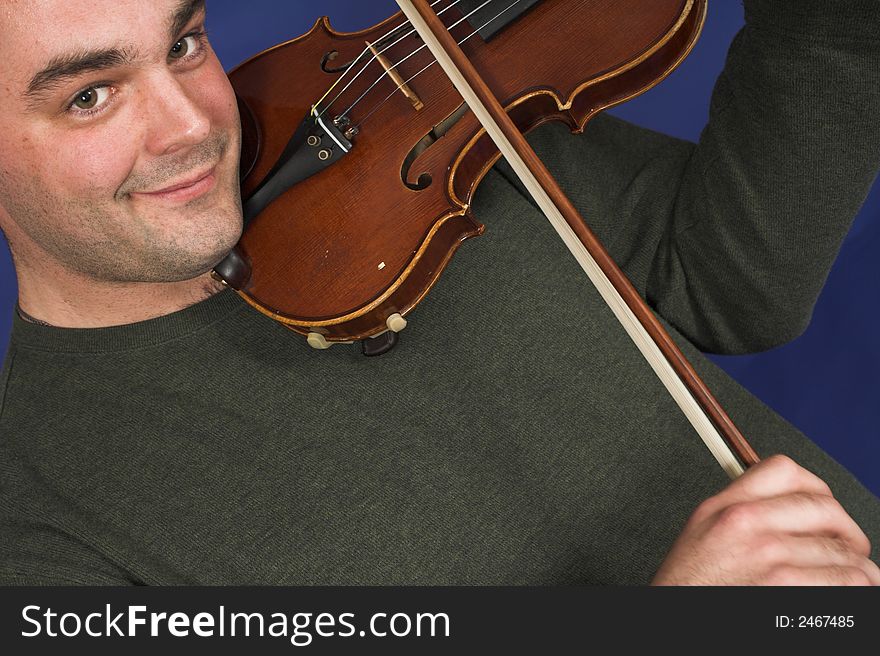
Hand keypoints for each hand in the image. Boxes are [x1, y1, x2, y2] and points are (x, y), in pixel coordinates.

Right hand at [652, 455, 879, 584]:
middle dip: (847, 533)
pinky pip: (848, 580)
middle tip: (849, 550)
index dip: (815, 489)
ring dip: (854, 569)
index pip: (784, 471)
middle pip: (825, 507)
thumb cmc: (689, 589)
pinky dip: (853, 589)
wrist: (674, 620)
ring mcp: (767, 553)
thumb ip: (740, 511)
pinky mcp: (785, 585)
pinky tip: (838, 594)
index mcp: (725, 506)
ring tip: (846, 580)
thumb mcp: (702, 533)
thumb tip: (790, 507)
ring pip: (844, 551)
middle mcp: (745, 522)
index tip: (823, 509)